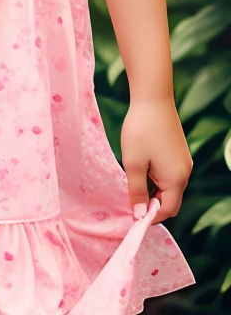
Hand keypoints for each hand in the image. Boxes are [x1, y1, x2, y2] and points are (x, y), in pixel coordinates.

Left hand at [121, 96, 192, 223]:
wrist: (153, 98)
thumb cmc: (141, 130)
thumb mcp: (133, 163)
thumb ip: (136, 191)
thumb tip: (138, 215)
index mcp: (176, 179)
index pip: (167, 210)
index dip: (149, 216)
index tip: (130, 216)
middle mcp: (185, 173)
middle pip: (170, 201)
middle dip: (151, 205)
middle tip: (129, 201)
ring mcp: (184, 162)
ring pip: (169, 187)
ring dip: (153, 191)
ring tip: (133, 185)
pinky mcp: (179, 152)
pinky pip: (170, 174)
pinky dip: (157, 179)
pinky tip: (142, 169)